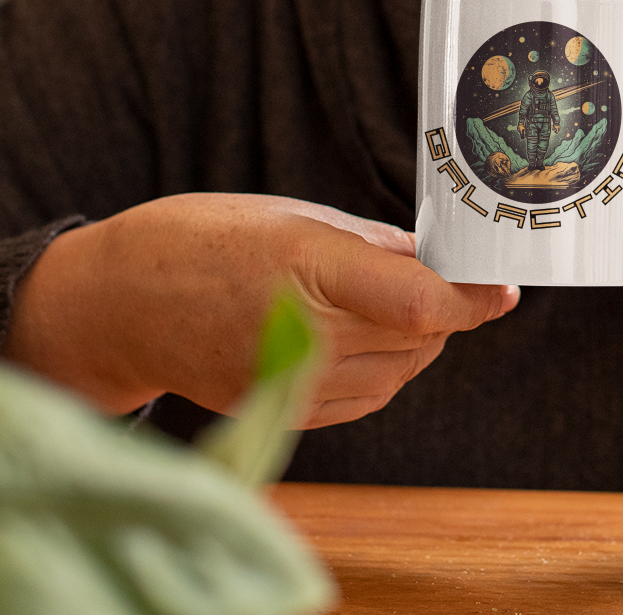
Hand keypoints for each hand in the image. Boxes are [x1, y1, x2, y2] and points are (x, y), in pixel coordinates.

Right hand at [3, 193, 518, 426]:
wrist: (116, 301)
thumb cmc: (198, 239)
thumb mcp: (289, 214)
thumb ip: (368, 245)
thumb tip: (434, 262)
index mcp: (305, 266)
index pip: (419, 302)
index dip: (474, 300)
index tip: (505, 287)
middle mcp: (302, 331)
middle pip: (418, 338)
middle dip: (446, 309)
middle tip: (443, 275)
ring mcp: (288, 379)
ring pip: (399, 373)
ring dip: (416, 341)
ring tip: (386, 301)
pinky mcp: (279, 407)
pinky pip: (364, 399)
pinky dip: (382, 371)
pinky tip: (361, 337)